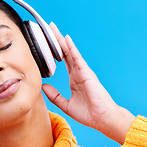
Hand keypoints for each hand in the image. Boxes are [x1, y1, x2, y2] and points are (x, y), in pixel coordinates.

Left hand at [42, 23, 134, 143]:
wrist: (102, 119)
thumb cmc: (88, 113)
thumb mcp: (66, 105)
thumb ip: (55, 96)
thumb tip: (43, 87)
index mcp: (74, 79)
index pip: (63, 61)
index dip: (55, 51)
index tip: (47, 42)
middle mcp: (78, 73)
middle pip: (66, 53)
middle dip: (57, 40)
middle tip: (49, 27)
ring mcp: (83, 72)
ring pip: (70, 52)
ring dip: (62, 40)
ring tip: (53, 29)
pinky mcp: (87, 73)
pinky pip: (77, 58)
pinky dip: (71, 48)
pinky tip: (65, 39)